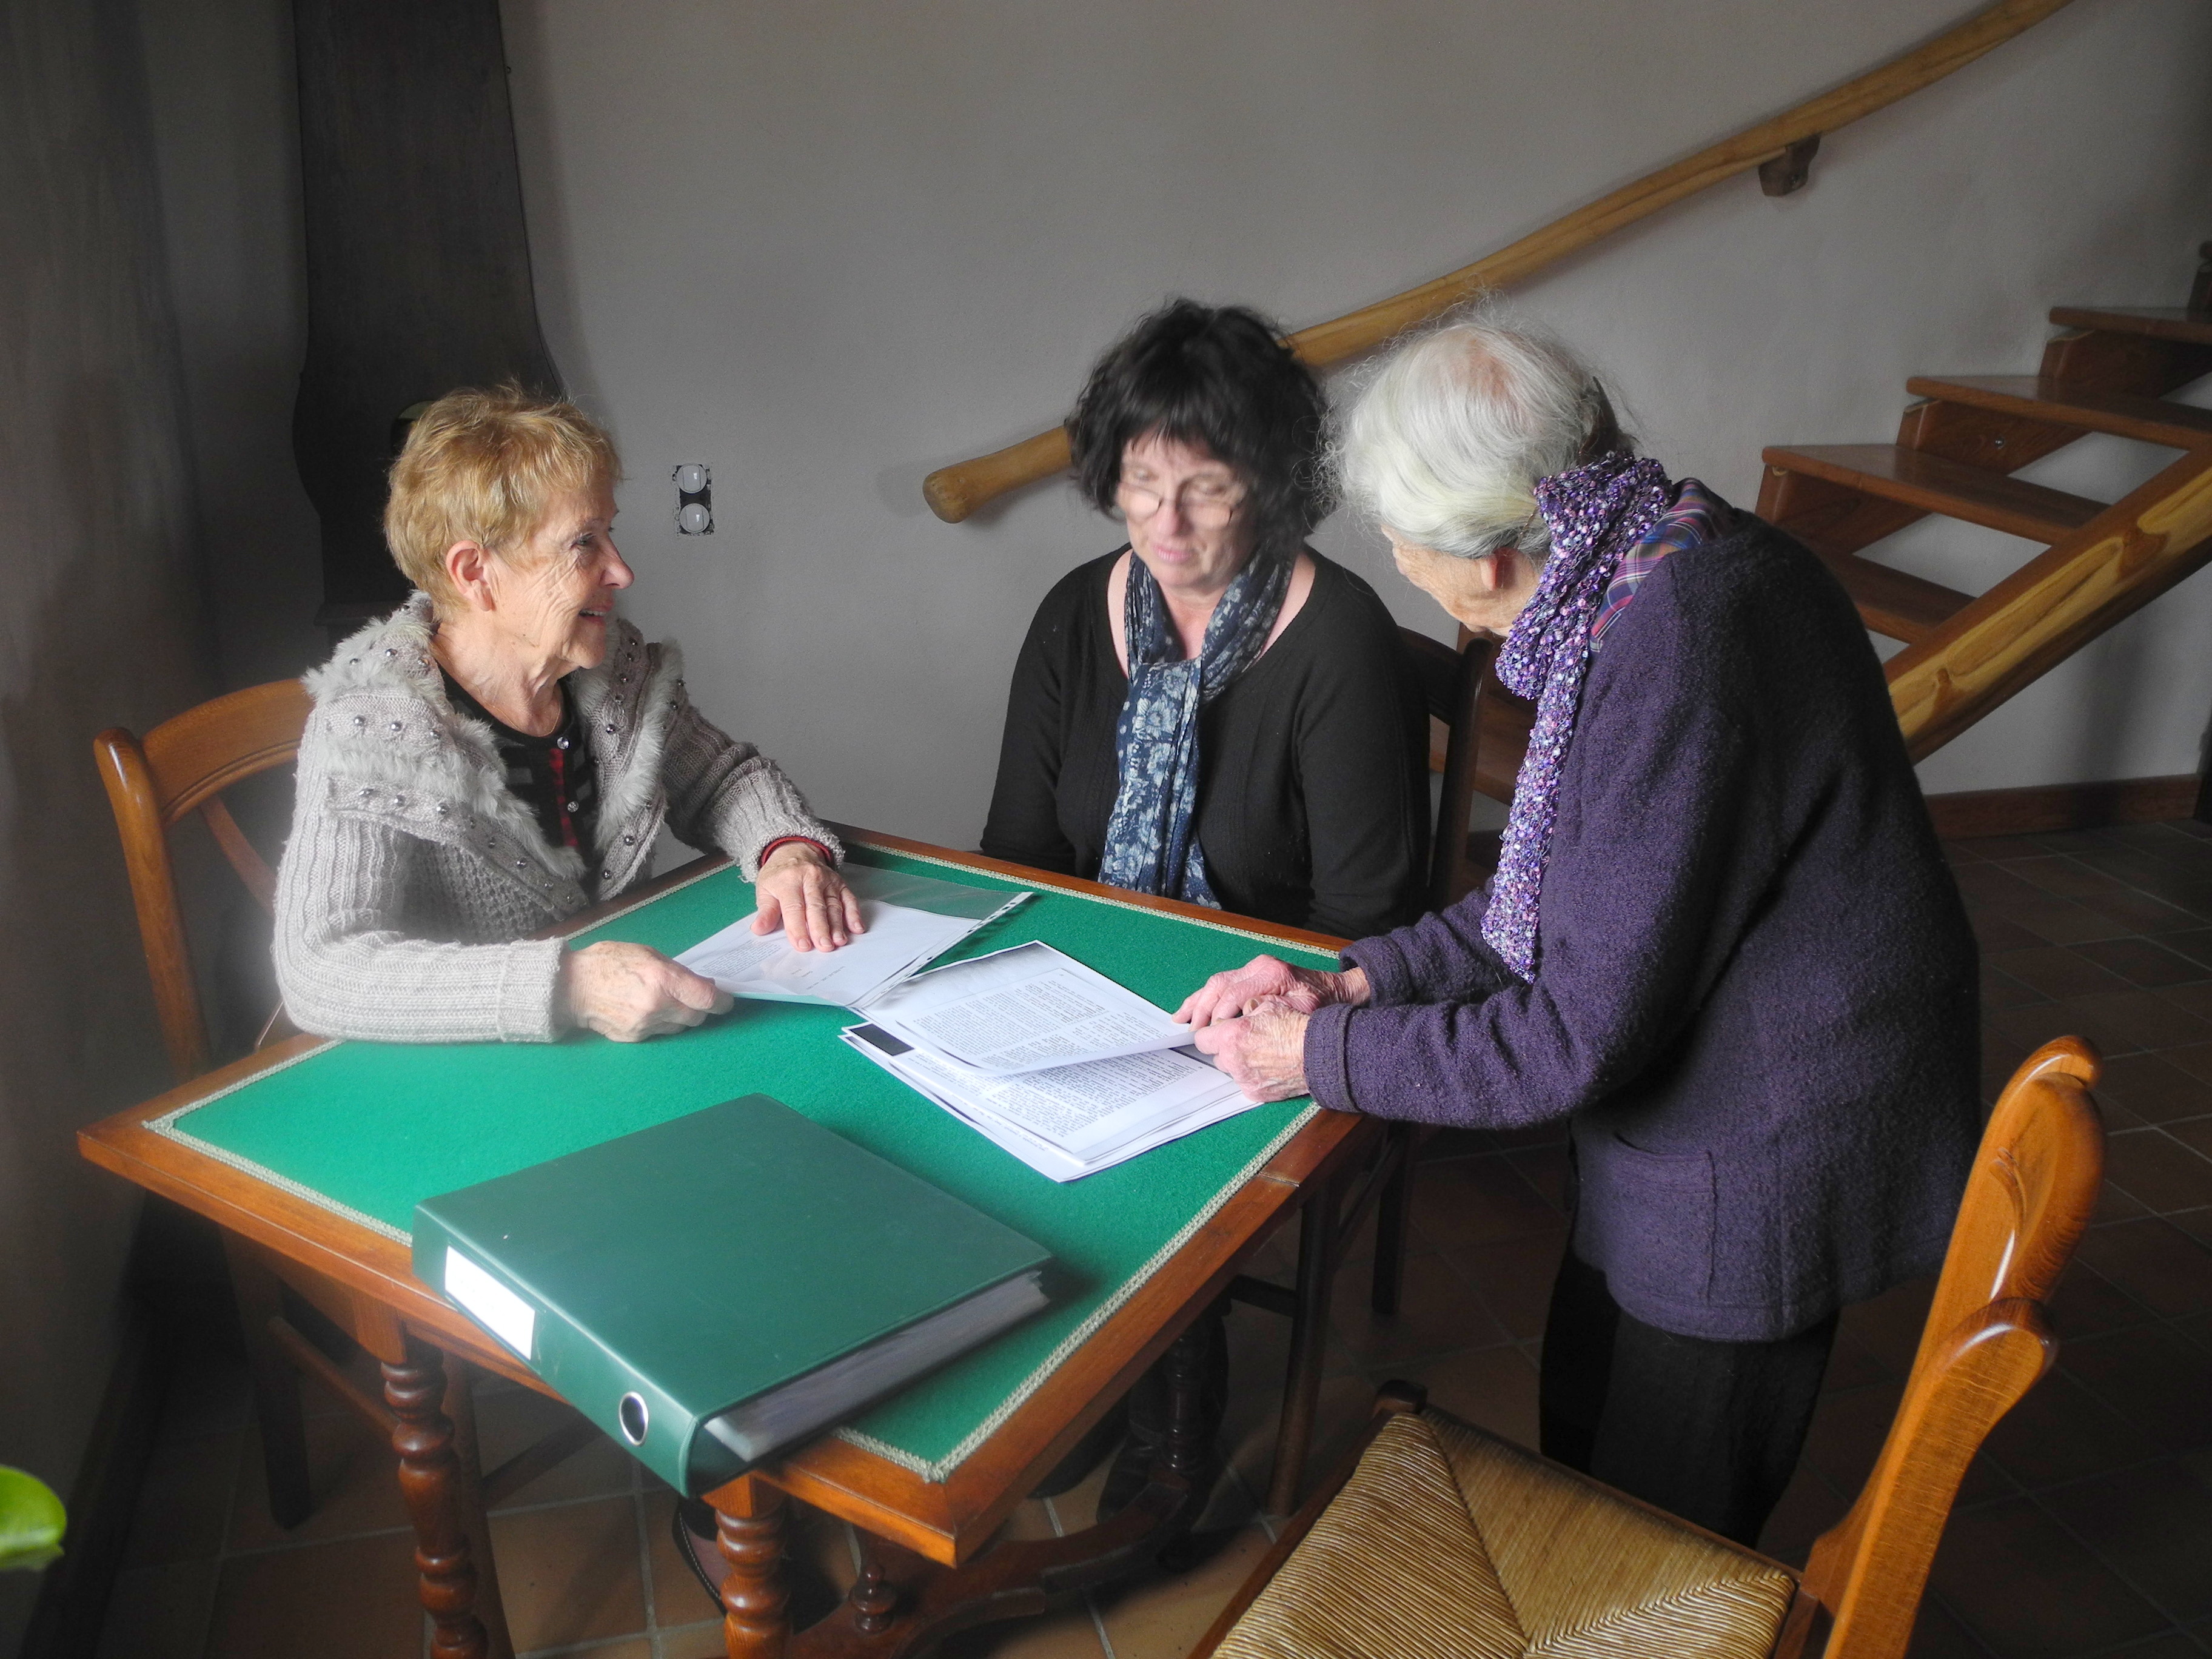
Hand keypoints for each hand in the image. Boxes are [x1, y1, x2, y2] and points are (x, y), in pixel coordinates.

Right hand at [563, 941, 731, 1041]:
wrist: (571, 987)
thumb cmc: (609, 962)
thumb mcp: (648, 954)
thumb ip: (677, 971)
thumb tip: (703, 985)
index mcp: (663, 980)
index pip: (706, 998)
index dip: (722, 1001)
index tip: (725, 1000)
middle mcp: (657, 1006)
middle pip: (697, 1017)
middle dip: (700, 1008)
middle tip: (692, 997)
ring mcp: (645, 1026)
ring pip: (680, 1028)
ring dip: (680, 1017)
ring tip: (663, 1002)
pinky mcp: (635, 1039)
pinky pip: (660, 1034)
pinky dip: (660, 1024)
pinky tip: (644, 1010)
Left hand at [752, 843, 863, 951]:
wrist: (795, 851)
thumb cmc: (779, 875)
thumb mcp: (765, 890)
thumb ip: (766, 911)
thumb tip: (759, 929)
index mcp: (788, 880)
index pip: (794, 907)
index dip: (798, 928)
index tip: (802, 946)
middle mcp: (810, 878)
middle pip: (816, 906)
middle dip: (821, 928)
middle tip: (824, 947)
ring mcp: (827, 880)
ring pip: (834, 904)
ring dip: (838, 925)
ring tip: (839, 941)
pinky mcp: (840, 883)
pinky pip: (849, 899)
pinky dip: (854, 914)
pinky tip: (857, 928)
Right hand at [1174, 954, 1369, 1030]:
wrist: (1337, 990)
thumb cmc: (1324, 1003)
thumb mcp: (1307, 1011)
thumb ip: (1278, 1014)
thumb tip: (1248, 1023)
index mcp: (1270, 974)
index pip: (1234, 993)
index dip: (1221, 1015)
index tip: (1212, 1034)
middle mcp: (1258, 967)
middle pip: (1219, 985)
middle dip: (1202, 1010)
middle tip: (1191, 1031)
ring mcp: (1252, 969)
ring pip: (1216, 983)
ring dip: (1197, 1003)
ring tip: (1181, 1020)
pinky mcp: (1251, 974)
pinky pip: (1221, 984)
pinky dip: (1204, 998)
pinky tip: (1192, 1009)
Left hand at [1192, 997, 1312, 1101]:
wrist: (1319, 1053)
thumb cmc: (1296, 1028)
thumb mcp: (1268, 1006)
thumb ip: (1245, 1009)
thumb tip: (1237, 1010)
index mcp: (1232, 1035)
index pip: (1201, 1038)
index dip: (1209, 1034)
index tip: (1216, 1032)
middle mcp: (1233, 1059)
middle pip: (1215, 1056)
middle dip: (1225, 1048)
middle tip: (1244, 1041)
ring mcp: (1244, 1079)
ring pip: (1230, 1070)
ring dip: (1238, 1063)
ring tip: (1259, 1053)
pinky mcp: (1254, 1093)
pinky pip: (1244, 1083)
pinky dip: (1252, 1076)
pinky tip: (1267, 1067)